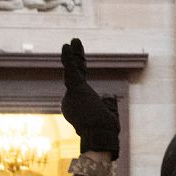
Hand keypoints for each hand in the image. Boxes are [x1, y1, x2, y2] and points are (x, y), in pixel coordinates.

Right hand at [59, 38, 120, 157]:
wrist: (100, 135)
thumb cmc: (105, 129)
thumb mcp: (108, 113)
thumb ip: (107, 102)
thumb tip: (108, 96)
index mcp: (81, 101)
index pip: (80, 79)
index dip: (79, 66)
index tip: (79, 55)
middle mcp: (72, 98)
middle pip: (74, 72)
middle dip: (74, 56)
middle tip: (74, 41)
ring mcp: (71, 94)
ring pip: (73, 71)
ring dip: (73, 55)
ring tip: (74, 40)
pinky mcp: (74, 89)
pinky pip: (71, 71)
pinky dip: (68, 58)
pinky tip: (66, 46)